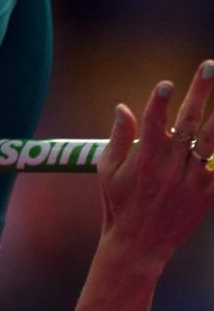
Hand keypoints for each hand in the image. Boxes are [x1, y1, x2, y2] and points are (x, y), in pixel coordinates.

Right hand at [98, 60, 213, 265]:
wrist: (140, 245)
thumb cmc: (119, 204)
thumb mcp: (107, 172)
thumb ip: (118, 138)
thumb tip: (123, 107)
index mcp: (143, 162)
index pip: (153, 125)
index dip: (159, 104)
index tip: (166, 84)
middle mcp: (171, 168)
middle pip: (190, 123)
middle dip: (200, 92)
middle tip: (209, 66)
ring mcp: (193, 180)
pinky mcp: (208, 191)